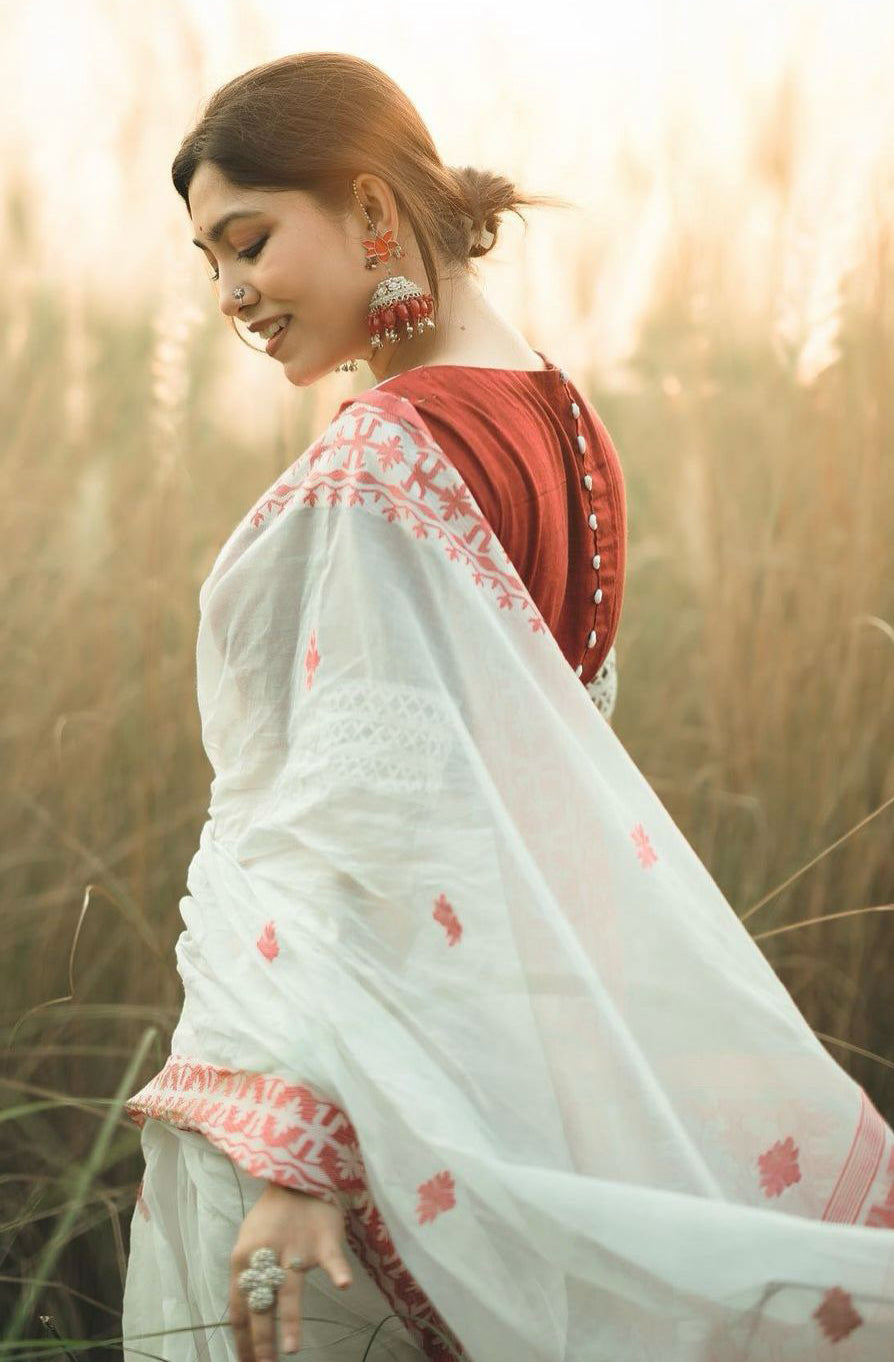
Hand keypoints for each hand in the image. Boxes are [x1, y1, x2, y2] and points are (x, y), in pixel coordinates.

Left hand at [228, 1180, 352, 1359]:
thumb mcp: (250, 1244)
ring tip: (292, 1349)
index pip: (238, 1309)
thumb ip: (248, 1278)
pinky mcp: (323, 1239)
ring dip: (290, 1320)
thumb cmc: (272, 1218)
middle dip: (261, 1341)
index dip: (242, 1340)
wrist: (297, 1178)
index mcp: (242, 1260)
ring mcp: (296, 1248)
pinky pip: (331, 1258)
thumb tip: (243, 1321)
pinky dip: (337, 1271)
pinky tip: (343, 1285)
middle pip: (261, 1304)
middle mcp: (266, 1257)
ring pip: (290, 1288)